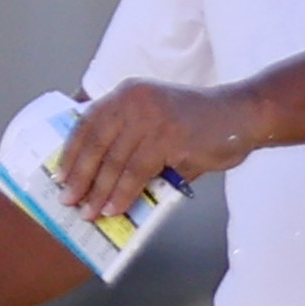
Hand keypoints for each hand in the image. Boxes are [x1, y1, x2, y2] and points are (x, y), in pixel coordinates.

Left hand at [56, 77, 253, 225]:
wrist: (245, 115)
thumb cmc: (204, 124)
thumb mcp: (160, 121)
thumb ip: (134, 140)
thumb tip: (103, 180)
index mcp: (127, 94)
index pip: (87, 122)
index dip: (70, 152)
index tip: (59, 175)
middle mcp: (134, 101)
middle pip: (95, 144)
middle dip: (79, 177)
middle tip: (68, 200)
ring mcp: (152, 119)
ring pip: (114, 162)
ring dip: (99, 191)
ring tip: (90, 211)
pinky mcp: (169, 138)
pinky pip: (137, 172)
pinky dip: (123, 194)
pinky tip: (115, 208)